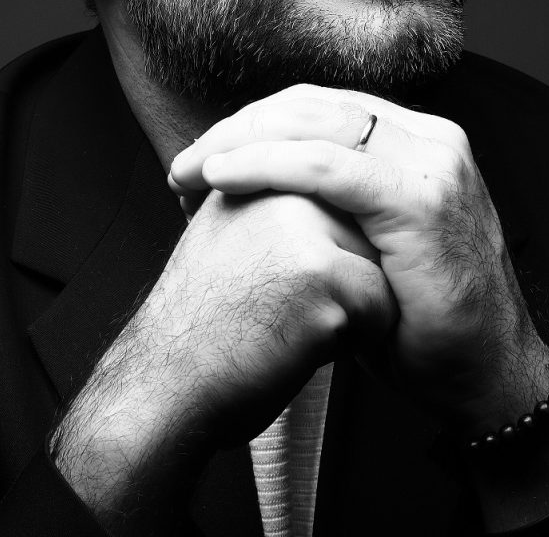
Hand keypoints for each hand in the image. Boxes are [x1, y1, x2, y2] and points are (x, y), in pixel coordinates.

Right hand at [53, 179, 393, 532]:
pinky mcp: (323, 275)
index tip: (273, 282)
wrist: (166, 379)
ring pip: (379, 269)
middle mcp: (285, 187)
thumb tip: (328, 184)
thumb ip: (272, 194)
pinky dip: (354, 340)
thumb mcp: (229, 226)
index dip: (320, 256)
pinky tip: (297, 342)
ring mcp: (305, 228)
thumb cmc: (204, 317)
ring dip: (350, 307)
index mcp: (262, 170)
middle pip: (366, 233)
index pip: (340, 203)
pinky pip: (382, 309)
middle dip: (343, 275)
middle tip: (277, 302)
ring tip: (286, 318)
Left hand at [169, 83, 548, 431]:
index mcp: (414, 139)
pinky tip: (221, 176)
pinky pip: (326, 166)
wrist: (484, 377)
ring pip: (313, 124)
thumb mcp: (367, 240)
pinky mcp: (421, 200)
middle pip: (310, 106)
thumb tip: (251, 181)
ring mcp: (431, 163)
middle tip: (184, 163)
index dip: (254, 126)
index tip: (203, 161)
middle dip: (238, 128)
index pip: (319, 108)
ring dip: (239, 141)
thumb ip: (329, 198)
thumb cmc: (416, 318)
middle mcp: (428, 137)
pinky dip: (266, 165)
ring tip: (189, 169)